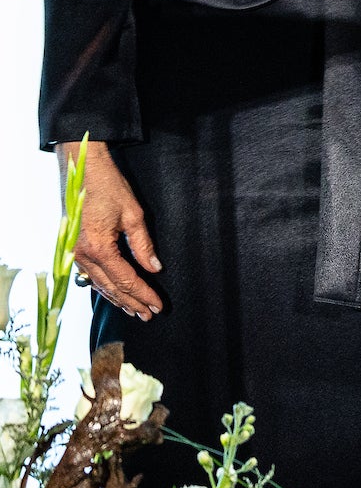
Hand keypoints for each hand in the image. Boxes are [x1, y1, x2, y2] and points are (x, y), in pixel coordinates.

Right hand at [66, 140, 163, 319]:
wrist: (84, 172)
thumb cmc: (110, 189)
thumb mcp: (134, 215)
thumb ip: (144, 246)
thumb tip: (155, 268)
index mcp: (99, 248)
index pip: (126, 280)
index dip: (144, 294)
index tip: (158, 306)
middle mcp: (83, 255)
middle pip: (112, 287)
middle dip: (132, 302)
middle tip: (149, 315)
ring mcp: (76, 254)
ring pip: (99, 284)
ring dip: (118, 299)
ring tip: (134, 311)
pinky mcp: (75, 249)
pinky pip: (90, 275)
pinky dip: (104, 287)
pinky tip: (114, 294)